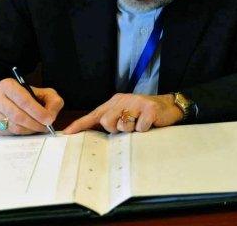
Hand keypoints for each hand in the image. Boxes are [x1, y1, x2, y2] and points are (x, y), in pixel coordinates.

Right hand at [0, 78, 63, 134]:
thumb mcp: (45, 93)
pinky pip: (9, 133)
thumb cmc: (30, 96)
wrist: (12, 100)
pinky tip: (29, 129)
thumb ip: (53, 102)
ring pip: (13, 126)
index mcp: (8, 85)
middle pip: (17, 115)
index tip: (49, 120)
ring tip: (39, 128)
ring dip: (29, 130)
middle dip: (35, 123)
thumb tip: (50, 117)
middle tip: (46, 127)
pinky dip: (22, 133)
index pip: (23, 100)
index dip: (37, 112)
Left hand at [63, 93, 183, 133]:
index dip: (80, 125)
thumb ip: (112, 122)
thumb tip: (94, 136)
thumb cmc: (145, 114)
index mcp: (115, 101)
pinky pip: (139, 128)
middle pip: (107, 121)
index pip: (94, 114)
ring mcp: (137, 103)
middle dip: (115, 129)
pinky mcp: (149, 109)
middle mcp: (124, 100)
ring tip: (140, 125)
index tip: (66, 134)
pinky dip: (144, 130)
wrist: (170, 106)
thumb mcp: (126, 115)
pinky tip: (149, 124)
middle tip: (128, 127)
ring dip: (131, 130)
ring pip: (123, 125)